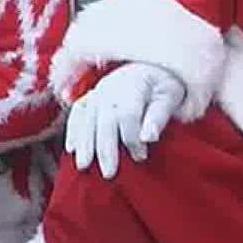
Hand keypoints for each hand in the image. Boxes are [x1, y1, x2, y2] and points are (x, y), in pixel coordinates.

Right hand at [67, 63, 184, 178]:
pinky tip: (71, 148)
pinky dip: (73, 130)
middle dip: (105, 148)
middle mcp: (111, 86)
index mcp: (133, 84)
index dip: (132, 139)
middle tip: (108, 174)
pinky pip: (77, 112)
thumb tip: (148, 138)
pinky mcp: (91, 96)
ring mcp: (98, 91)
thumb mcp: (171, 97)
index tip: (141, 157)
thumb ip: (159, 117)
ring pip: (87, 117)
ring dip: (84, 143)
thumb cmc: (164, 86)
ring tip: (83, 166)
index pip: (127, 115)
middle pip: (104, 119)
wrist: (151, 68)